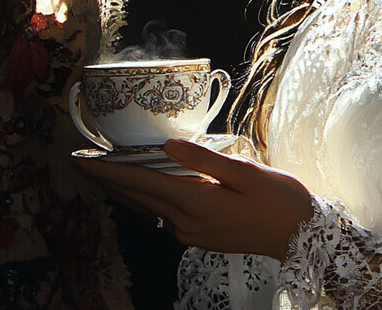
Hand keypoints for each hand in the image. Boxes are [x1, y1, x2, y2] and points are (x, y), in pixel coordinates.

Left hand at [72, 139, 313, 261]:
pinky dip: (148, 197)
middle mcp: (187, 222)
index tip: (81, 161)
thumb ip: (205, 159)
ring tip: (105, 172)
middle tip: (81, 163)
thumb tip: (167, 146)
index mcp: (197, 202)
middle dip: (109, 180)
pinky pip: (165, 213)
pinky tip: (146, 187)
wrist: (300, 236)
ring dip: (126, 190)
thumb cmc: (279, 200)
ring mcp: (193, 233)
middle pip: (139, 197)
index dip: (109, 171)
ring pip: (150, 207)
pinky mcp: (201, 235)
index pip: (142, 183)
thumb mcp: (247, 172)